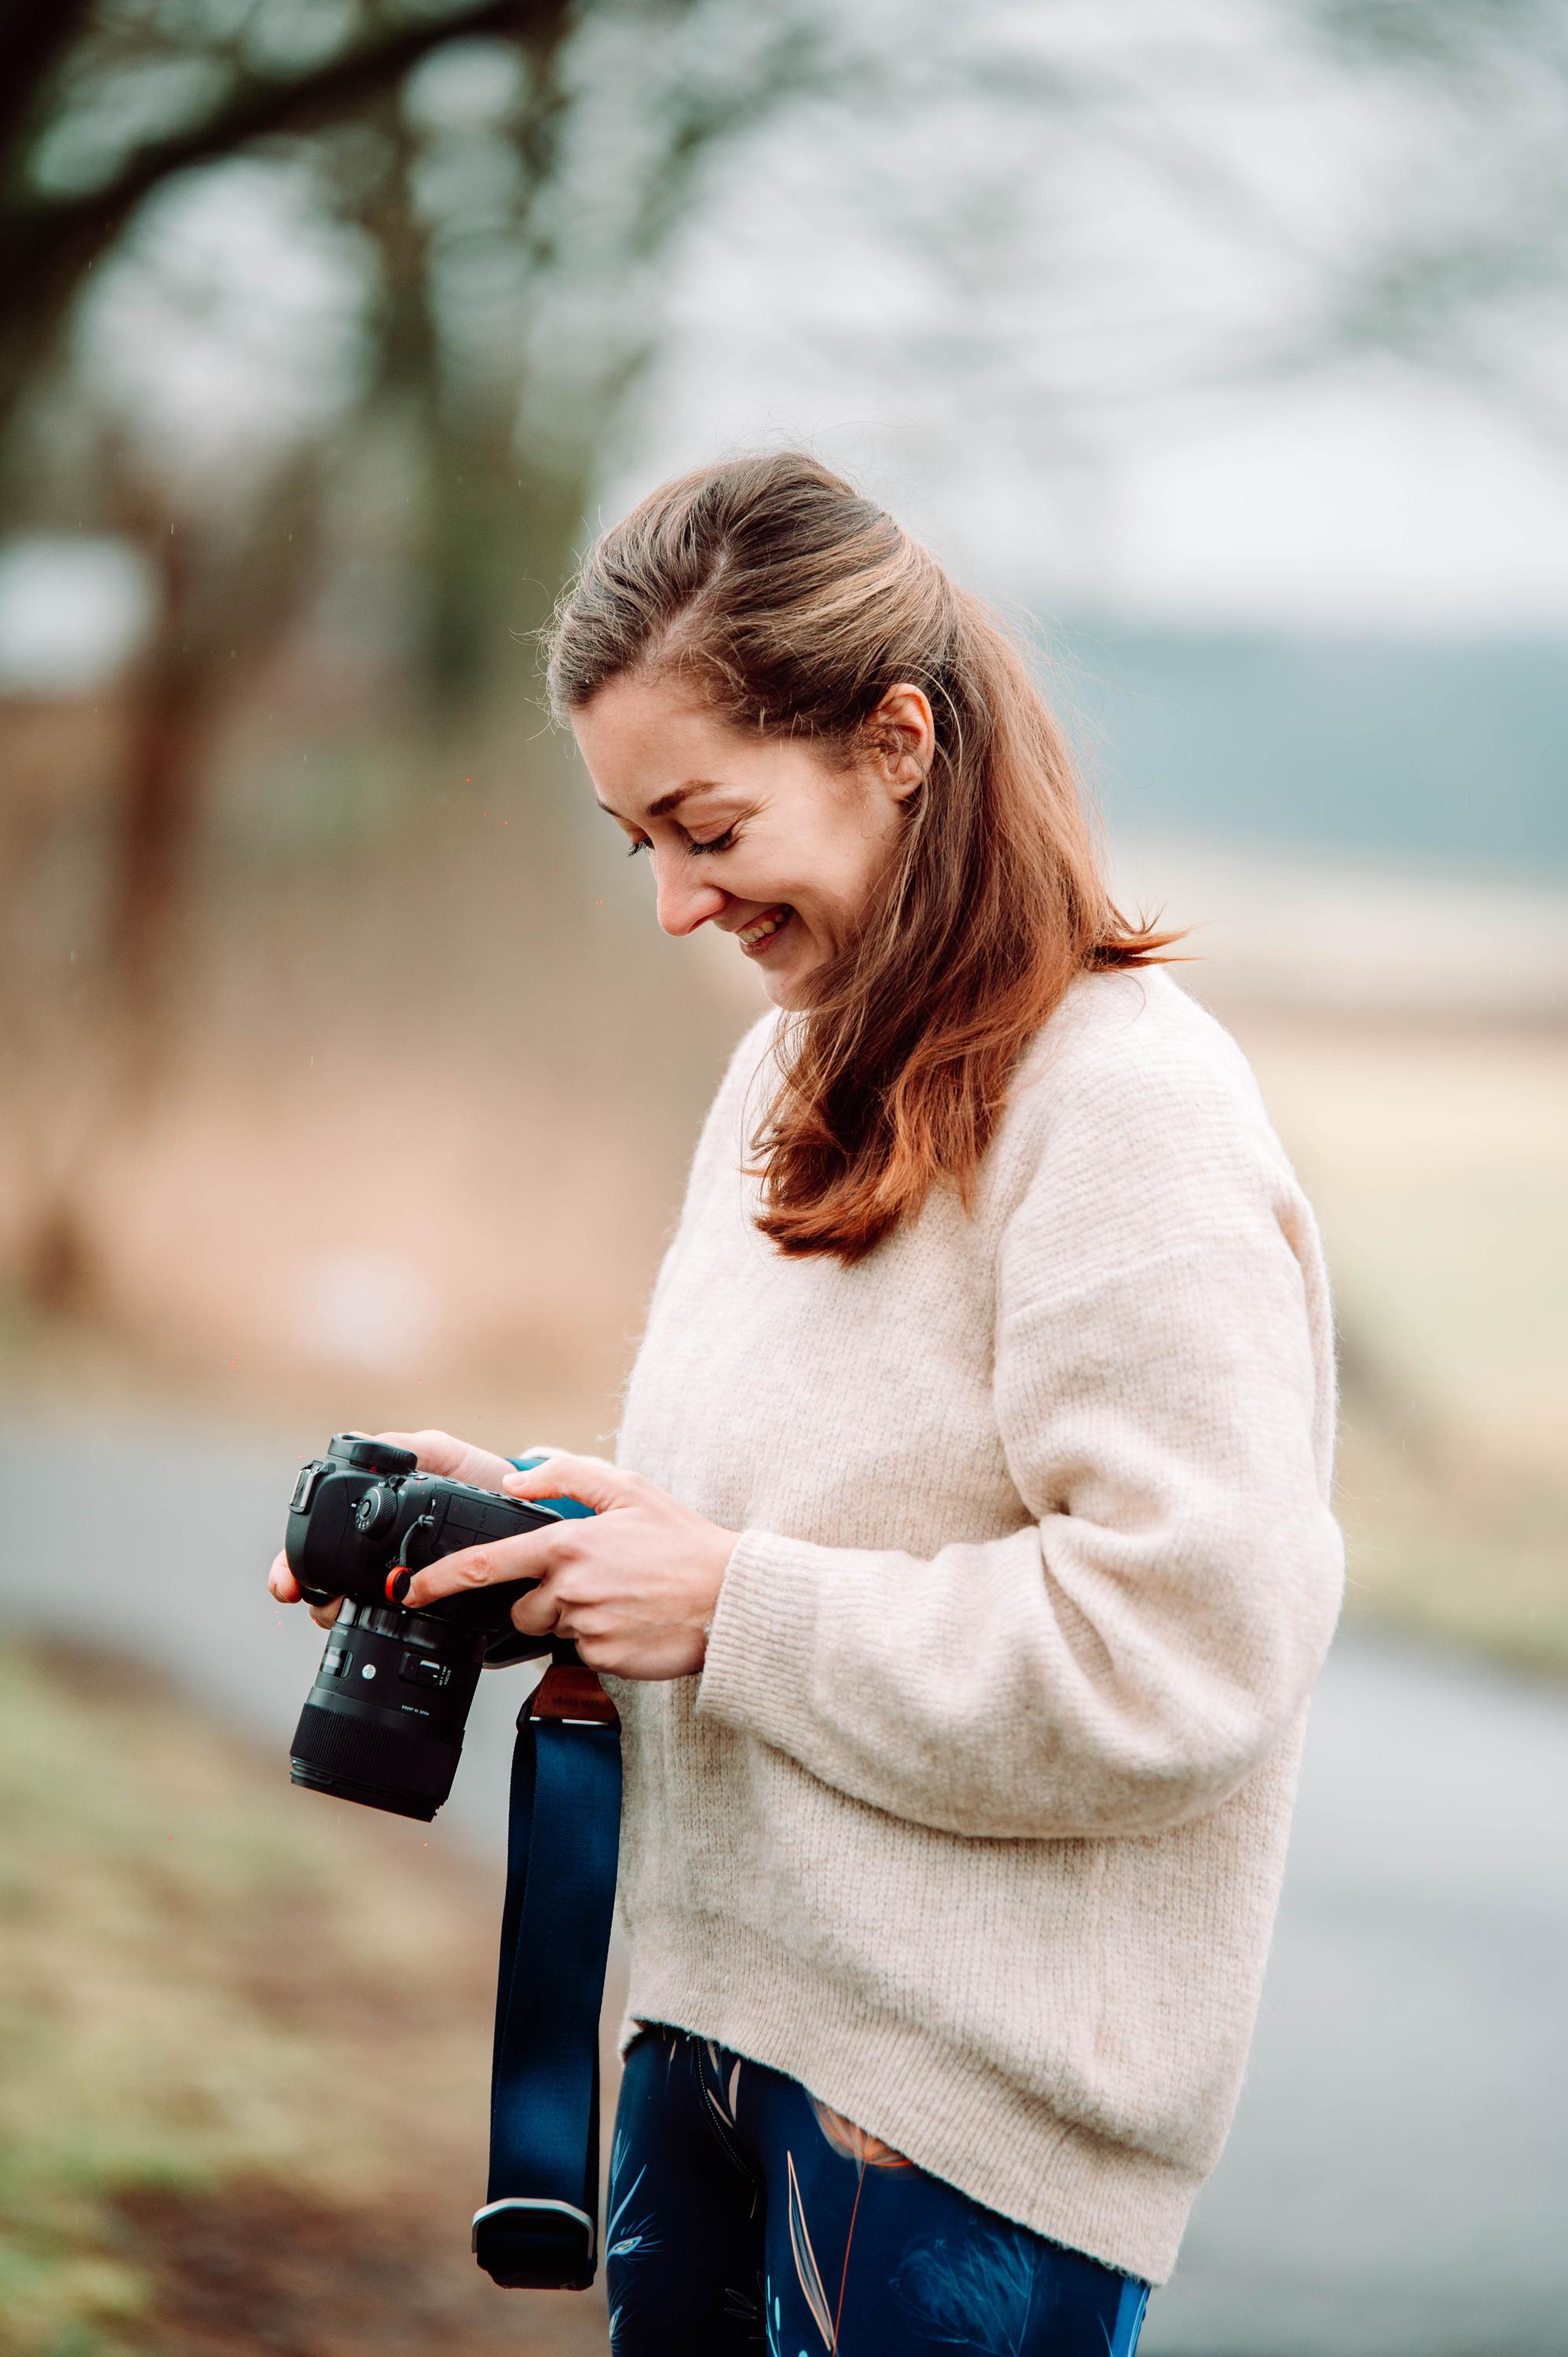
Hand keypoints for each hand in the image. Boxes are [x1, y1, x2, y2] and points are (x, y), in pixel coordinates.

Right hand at [266, 1429, 517, 1629]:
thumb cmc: (478, 1475)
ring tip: (343, 1613)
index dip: (292, 1563)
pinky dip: (376, 1629)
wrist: (529, 1509)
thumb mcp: (441, 1454)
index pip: (315, 1542)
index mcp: (369, 1518)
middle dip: (311, 1595)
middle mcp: (375, 1554)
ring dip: (337, 1614)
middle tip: (317, 1601)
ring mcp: (398, 1582)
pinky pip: (394, 1625)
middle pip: (323, 1584)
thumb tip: (358, 1445)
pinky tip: (376, 1627)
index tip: (286, 1583)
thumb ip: (403, 1448)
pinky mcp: (428, 1606)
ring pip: (349, 1608)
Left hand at [396, 1453, 738, 1681]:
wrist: (729, 1596)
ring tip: (621, 1598)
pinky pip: (583, 1652)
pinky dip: (601, 1639)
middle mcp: (569, 1588)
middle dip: (543, 1600)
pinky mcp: (603, 1658)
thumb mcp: (629, 1488)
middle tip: (595, 1583)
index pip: (484, 1566)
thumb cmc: (682, 1541)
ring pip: (553, 1630)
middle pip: (522, 1608)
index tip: (413, 1591)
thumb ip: (565, 1476)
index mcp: (566, 1545)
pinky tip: (632, 1620)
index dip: (439, 1580)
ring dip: (575, 1617)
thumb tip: (513, 1481)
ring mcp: (584, 1627)